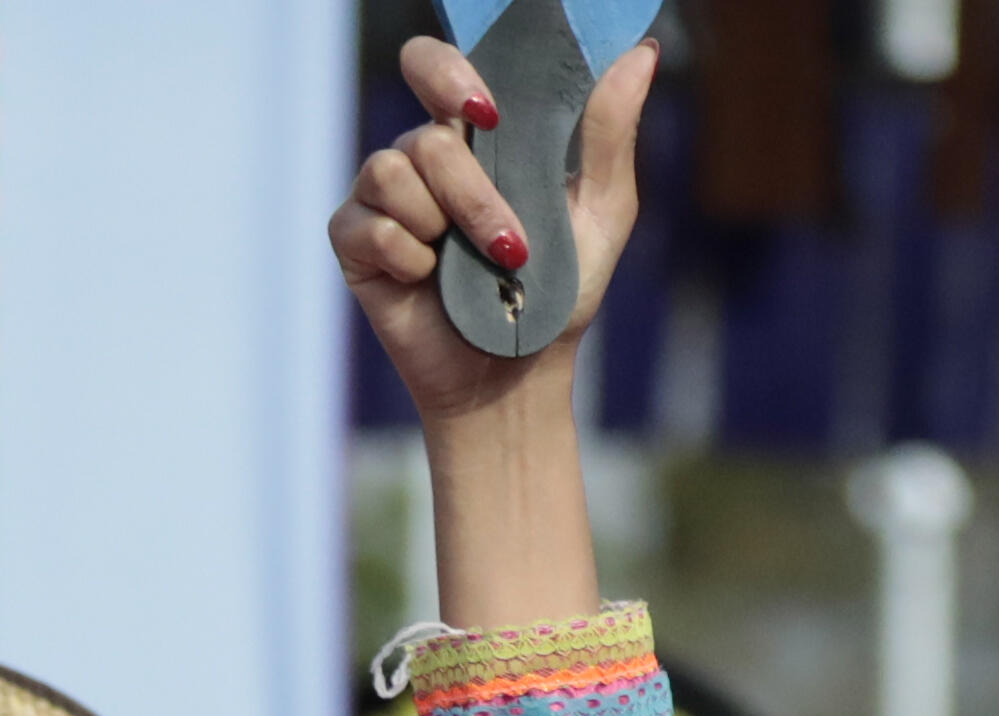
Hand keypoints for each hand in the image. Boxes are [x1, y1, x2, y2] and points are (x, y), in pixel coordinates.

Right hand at [325, 31, 655, 429]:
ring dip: (447, 226)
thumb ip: (610, 131)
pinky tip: (431, 282)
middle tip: (507, 237)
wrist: (518, 378)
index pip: (439, 69)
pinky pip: (366, 223)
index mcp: (475, 139)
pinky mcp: (356, 244)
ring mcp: (386, 201)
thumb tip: (642, 54)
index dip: (449, 73)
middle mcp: (424, 161)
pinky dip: (406, 255)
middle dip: (468, 186)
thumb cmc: (557, 296)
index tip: (487, 112)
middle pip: (424, 133)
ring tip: (479, 269)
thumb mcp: (601, 212)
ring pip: (392, 171)